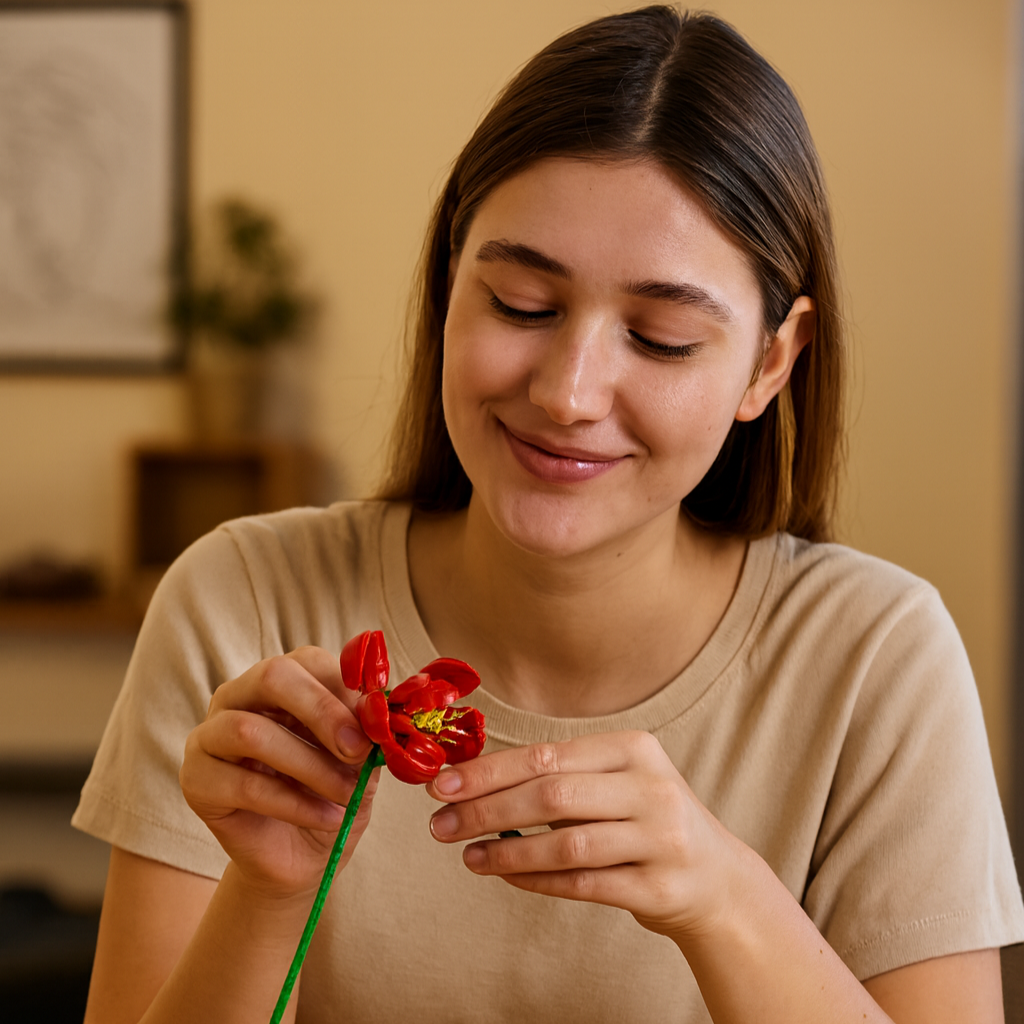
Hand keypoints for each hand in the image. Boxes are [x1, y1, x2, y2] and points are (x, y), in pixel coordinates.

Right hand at [180, 646, 380, 900]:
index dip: (345, 690)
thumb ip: (363, 728)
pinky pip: (244, 785)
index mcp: (282, 679)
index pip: (308, 660)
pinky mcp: (195, 781)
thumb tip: (376, 707)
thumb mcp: (359, 758)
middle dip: (321, 712)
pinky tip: (327, 817)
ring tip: (346, 793)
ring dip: (310, 766)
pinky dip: (295, 803)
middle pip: (272, 677)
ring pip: (250, 731)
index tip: (377, 726)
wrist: (303, 855)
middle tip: (357, 750)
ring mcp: (209, 735)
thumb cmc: (332, 792)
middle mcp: (239, 695)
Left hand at [425, 730, 743, 940]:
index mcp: (635, 748)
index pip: (547, 755)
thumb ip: (558, 777)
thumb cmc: (646, 820)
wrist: (717, 878)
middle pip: (552, 795)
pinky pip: (584, 885)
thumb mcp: (616, 783)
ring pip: (566, 844)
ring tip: (468, 857)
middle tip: (440, 826)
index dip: (489, 771)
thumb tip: (471, 781)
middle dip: (486, 810)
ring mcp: (662, 839)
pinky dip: (537, 880)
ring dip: (507, 851)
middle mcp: (652, 788)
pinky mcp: (660, 887)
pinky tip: (506, 875)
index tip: (441, 786)